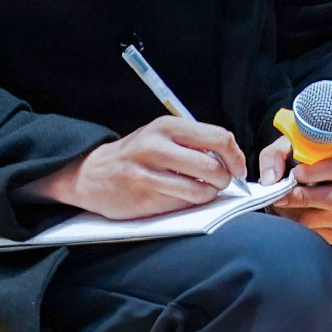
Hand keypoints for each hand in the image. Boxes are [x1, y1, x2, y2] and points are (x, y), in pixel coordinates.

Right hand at [30, 116, 246, 217]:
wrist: (92, 173)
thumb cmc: (138, 155)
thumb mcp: (163, 135)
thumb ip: (195, 142)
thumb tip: (233, 160)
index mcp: (167, 126)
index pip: (219, 138)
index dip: (236, 157)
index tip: (239, 168)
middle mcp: (156, 147)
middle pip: (212, 167)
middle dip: (225, 179)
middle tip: (221, 183)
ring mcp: (147, 174)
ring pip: (200, 191)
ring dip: (209, 195)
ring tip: (202, 191)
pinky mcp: (143, 198)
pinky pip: (181, 205)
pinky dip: (189, 204)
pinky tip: (181, 197)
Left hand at [257, 134, 331, 244]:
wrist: (294, 188)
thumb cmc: (295, 164)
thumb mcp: (284, 152)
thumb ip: (275, 157)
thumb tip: (271, 179)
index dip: (318, 171)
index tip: (296, 173)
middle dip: (305, 197)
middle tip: (283, 195)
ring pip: (325, 218)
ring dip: (298, 213)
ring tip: (284, 205)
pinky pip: (318, 235)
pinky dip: (299, 227)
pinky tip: (291, 217)